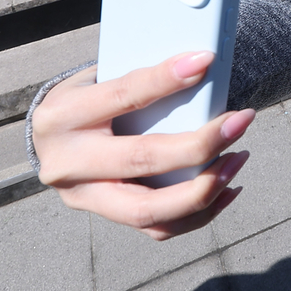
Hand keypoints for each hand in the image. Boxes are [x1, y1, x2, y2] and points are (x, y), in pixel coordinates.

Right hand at [31, 51, 255, 239]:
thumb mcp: (98, 78)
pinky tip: (228, 188)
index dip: (165, 79)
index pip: (122, 96)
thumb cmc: (87, 100)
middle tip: (239, 122)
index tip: (204, 62)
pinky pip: (158, 228)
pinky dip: (199, 213)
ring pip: (149, 210)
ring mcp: (83, 198)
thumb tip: (200, 67)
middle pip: (141, 161)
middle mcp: (67, 163)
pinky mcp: (105, 217)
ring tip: (237, 160)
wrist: (51, 139)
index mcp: (63, 116)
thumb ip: (139, 79)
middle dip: (199, 145)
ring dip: (204, 188)